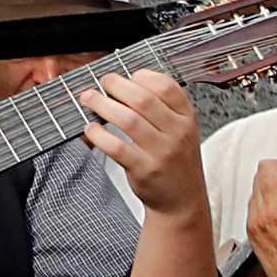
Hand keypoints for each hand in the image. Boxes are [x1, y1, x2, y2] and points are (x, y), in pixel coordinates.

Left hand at [78, 67, 206, 220]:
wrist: (182, 200)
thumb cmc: (176, 161)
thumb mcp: (181, 130)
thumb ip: (162, 107)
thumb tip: (124, 82)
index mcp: (187, 118)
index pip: (166, 86)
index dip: (142, 76)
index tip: (127, 76)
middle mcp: (178, 133)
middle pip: (143, 99)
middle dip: (116, 85)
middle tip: (102, 83)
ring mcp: (162, 152)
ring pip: (127, 120)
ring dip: (102, 105)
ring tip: (89, 99)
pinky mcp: (145, 169)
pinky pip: (116, 146)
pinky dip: (99, 134)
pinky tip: (91, 129)